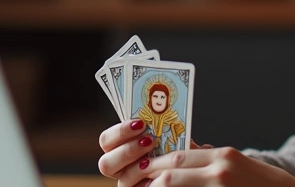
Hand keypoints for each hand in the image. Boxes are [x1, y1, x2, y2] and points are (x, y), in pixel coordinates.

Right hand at [98, 120, 213, 186]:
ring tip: (158, 160)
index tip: (140, 123)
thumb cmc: (178, 152)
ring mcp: (129, 183)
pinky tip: (163, 175)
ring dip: (138, 168)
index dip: (119, 132)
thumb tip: (166, 114)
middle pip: (106, 163)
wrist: (189, 169)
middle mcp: (120, 168)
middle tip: (149, 141)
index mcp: (121, 148)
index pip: (107, 141)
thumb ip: (163, 130)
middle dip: (127, 151)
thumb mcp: (170, 138)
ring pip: (122, 180)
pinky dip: (151, 182)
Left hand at [120, 146, 294, 186]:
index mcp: (223, 156)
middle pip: (172, 173)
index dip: (156, 164)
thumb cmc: (266, 184)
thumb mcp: (238, 163)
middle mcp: (220, 171)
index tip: (142, 169)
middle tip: (137, 184)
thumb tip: (186, 149)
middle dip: (150, 180)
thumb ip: (210, 158)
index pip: (179, 157)